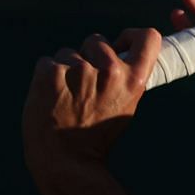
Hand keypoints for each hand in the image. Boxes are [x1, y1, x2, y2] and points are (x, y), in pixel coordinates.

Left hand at [22, 28, 161, 176]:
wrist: (66, 158)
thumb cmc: (96, 135)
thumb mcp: (126, 106)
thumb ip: (126, 78)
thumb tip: (119, 53)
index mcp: (134, 80)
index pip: (147, 37)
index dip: (133, 35)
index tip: (122, 42)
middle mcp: (109, 70)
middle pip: (97, 40)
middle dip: (89, 55)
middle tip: (85, 85)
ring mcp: (78, 69)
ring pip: (69, 52)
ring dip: (66, 68)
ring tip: (67, 97)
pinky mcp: (50, 72)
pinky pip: (48, 62)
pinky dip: (47, 76)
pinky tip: (51, 97)